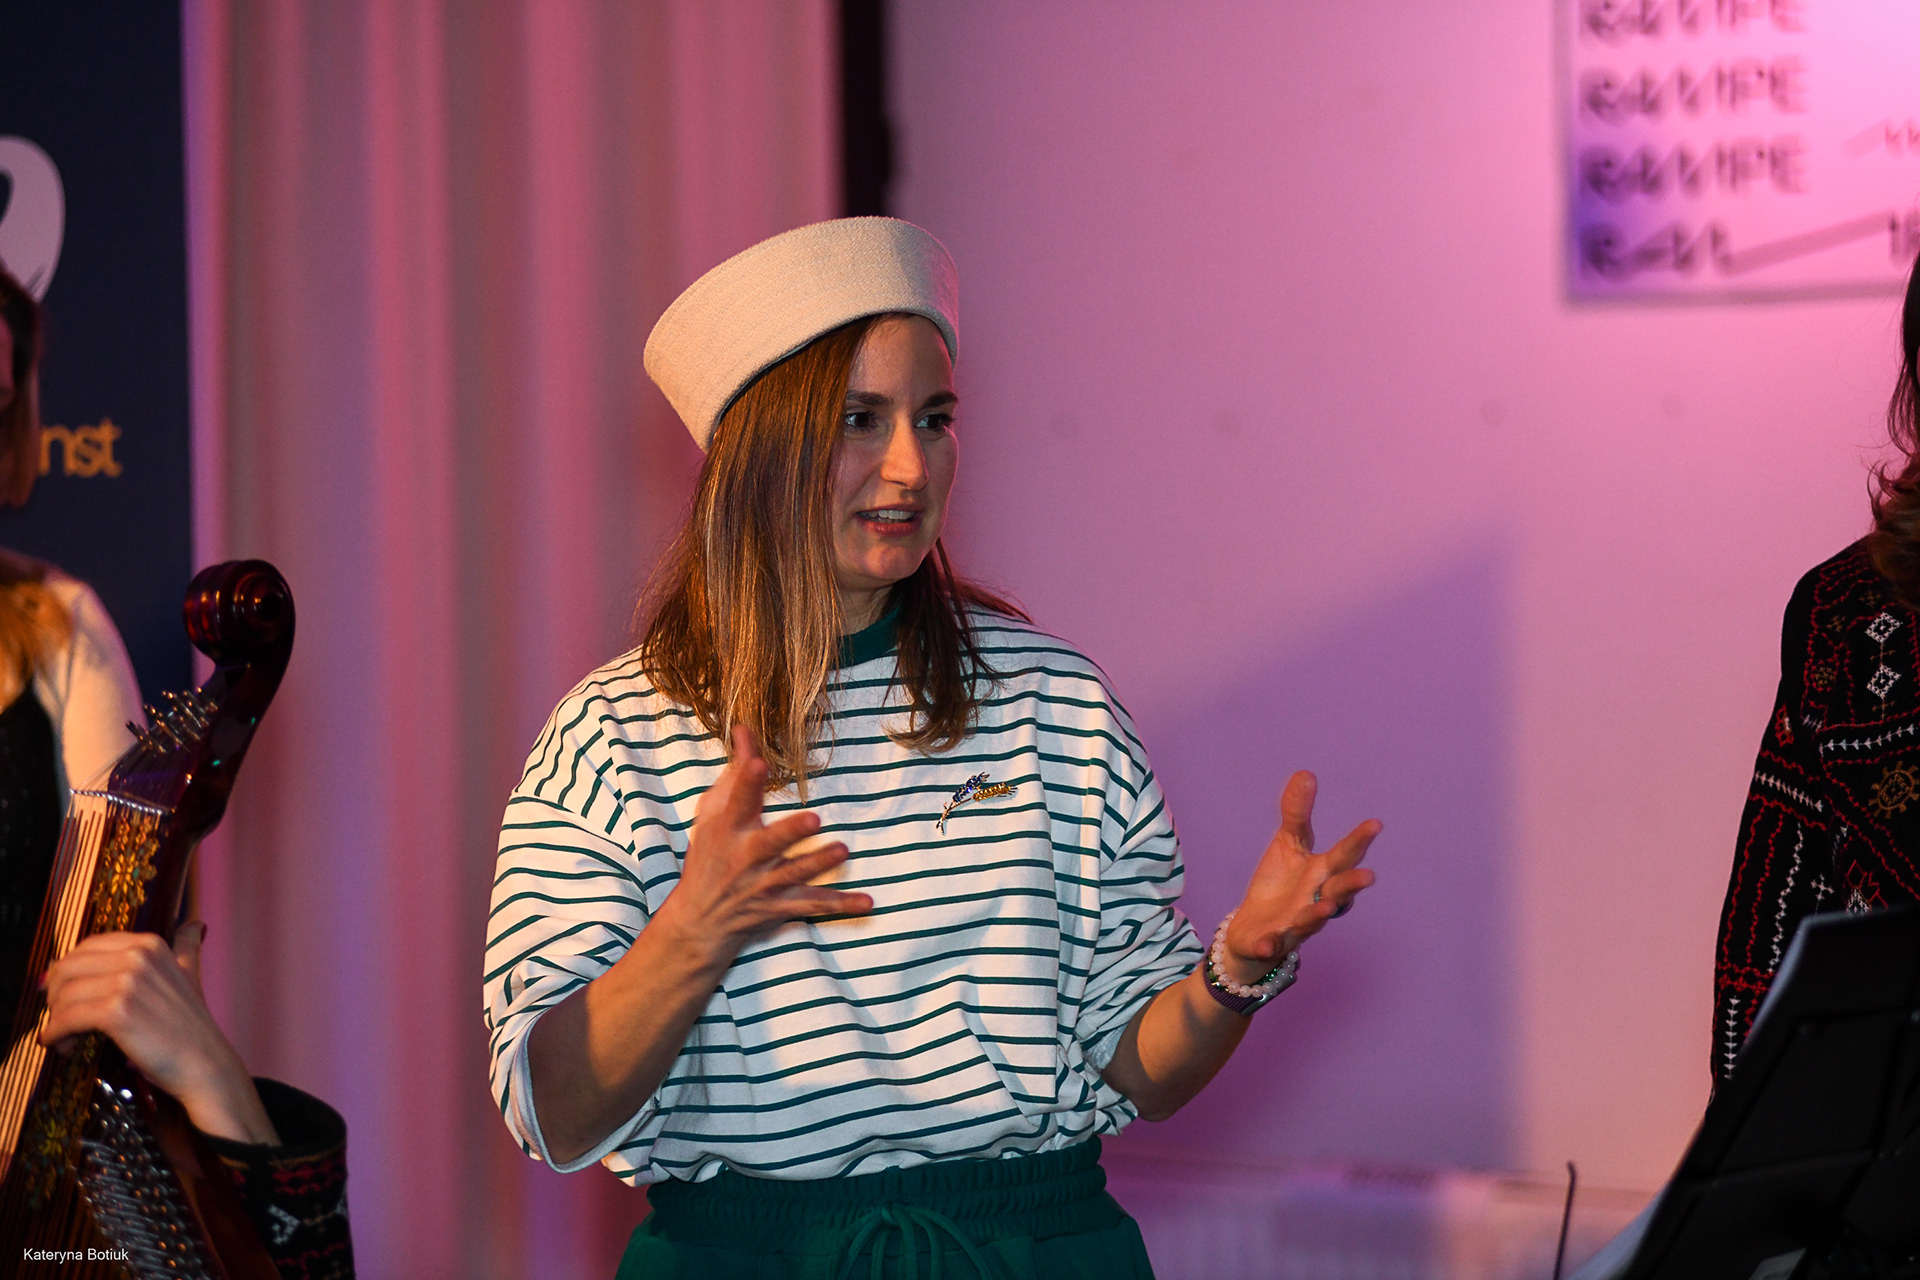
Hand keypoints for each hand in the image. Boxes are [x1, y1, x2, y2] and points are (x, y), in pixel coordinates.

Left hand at [39, 922, 278, 1144]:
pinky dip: (55, 1034)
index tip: (62, 993)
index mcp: (149, 944)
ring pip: (63, 995)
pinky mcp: (117, 1012)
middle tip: (60, 1017)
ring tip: (65, 1038)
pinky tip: (62, 1045)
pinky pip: (66, 1018)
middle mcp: (138, 956)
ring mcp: (128, 983)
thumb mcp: (191, 974)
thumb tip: (195, 925)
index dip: (68, 971)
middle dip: (54, 995)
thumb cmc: (191, 1026)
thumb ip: (186, 947)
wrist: (203, 1063)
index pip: (87, 947)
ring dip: (54, 1019)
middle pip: (67, 968)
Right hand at [655, 725, 873, 967]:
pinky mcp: (780, 906)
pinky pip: (814, 905)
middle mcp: (746, 857)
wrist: (699, 921)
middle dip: (790, 832)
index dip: (747, 782)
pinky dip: (841, 905)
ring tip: (843, 850)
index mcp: (729, 829)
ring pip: (796, 873)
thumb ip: (735, 772)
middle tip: (814, 820)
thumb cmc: (709, 856)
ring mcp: (764, 884)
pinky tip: (867, 902)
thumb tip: (746, 729)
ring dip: (819, 863)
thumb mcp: (713, 814)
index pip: (738, 801)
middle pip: (771, 842)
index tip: (758, 762)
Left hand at [1220, 771, 1379, 983]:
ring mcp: (1296, 924)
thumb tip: (1306, 773)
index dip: (1359, 841)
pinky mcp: (1271, 941)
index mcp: (1323, 874)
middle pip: (1339, 892)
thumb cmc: (1280, 884)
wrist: (1254, 928)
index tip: (1375, 823)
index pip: (1344, 856)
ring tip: (1328, 904)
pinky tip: (1270, 941)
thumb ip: (1297, 813)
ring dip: (1319, 913)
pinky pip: (1273, 944)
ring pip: (1311, 921)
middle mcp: (1316, 901)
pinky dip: (1272, 943)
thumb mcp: (1287, 844)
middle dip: (1352, 884)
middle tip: (1368, 875)